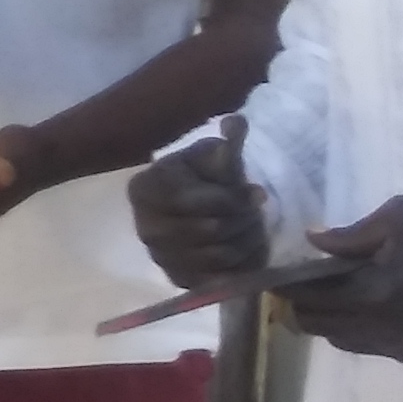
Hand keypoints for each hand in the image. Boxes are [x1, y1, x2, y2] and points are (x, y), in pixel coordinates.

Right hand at [128, 118, 268, 287]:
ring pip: (219, 255)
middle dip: (243, 220)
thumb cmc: (205, 178)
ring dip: (246, 241)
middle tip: (257, 212)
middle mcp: (144, 226)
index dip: (233, 199)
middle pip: (210, 229)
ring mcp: (158, 256)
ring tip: (253, 227)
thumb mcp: (214, 156)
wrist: (198, 209)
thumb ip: (227, 143)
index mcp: (144, 188)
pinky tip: (245, 248)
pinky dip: (238, 265)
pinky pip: (218, 279)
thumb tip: (236, 122)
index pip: (195, 201)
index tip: (258, 192)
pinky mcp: (176, 279)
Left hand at [290, 196, 402, 368]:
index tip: (277, 277)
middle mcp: (380, 330)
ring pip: (343, 340)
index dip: (286, 288)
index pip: (306, 297)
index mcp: (371, 293)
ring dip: (334, 320)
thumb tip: (312, 240)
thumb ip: (349, 234)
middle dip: (304, 306)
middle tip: (305, 287)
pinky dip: (365, 330)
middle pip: (317, 326)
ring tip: (340, 296)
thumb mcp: (400, 218)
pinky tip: (376, 309)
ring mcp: (401, 350)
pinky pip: (374, 348)